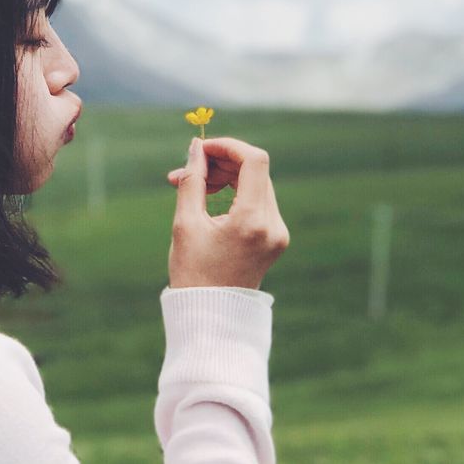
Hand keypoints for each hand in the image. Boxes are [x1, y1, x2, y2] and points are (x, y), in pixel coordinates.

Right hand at [165, 136, 289, 289]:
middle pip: (254, 171)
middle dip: (219, 164)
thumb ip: (192, 180)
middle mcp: (273, 225)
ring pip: (255, 184)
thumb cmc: (194, 273)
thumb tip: (196, 148)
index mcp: (253, 221)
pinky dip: (233, 193)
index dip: (227, 147)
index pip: (253, 161)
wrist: (212, 317)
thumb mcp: (186, 223)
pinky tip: (207, 199)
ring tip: (190, 185)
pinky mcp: (275, 238)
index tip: (201, 149)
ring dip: (224, 178)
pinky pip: (257, 201)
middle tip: (185, 171)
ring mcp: (278, 233)